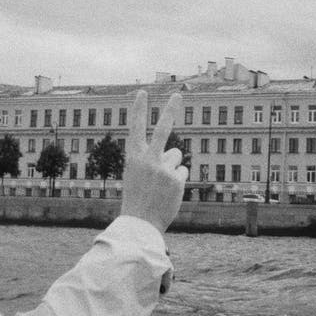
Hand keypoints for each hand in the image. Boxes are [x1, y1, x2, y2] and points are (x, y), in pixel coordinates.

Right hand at [120, 90, 186, 233]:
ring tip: (161, 185)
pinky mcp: (177, 179)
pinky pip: (182, 173)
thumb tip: (176, 154)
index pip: (135, 127)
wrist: (140, 224)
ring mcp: (163, 168)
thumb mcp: (137, 176)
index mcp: (133, 157)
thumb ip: (153, 161)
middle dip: (170, 109)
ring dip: (172, 167)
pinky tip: (168, 193)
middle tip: (178, 94)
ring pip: (176, 156)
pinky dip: (178, 182)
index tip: (142, 92)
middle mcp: (148, 159)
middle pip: (163, 128)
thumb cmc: (138, 198)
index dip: (139, 109)